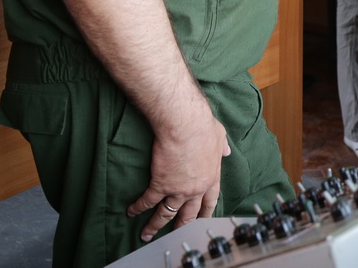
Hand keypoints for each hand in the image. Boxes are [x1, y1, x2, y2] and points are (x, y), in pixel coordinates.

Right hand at [127, 110, 230, 241]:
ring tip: (146, 234)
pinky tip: (131, 211)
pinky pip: (148, 201)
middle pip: (189, 213)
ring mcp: (178, 189)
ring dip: (155, 225)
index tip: (201, 219)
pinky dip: (138, 207)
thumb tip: (226, 150)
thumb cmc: (202, 126)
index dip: (205, 212)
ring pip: (166, 213)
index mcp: (211, 176)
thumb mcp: (220, 136)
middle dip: (182, 225)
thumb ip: (222, 146)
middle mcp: (196, 187)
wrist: (186, 124)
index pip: (210, 201)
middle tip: (176, 233)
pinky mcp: (160, 184)